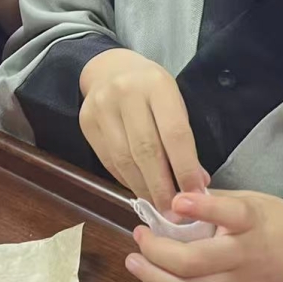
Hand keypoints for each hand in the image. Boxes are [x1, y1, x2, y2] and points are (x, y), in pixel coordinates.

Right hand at [78, 49, 209, 212]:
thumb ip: (183, 139)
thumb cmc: (150, 89)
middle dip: (163, 186)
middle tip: (175, 212)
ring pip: (124, 160)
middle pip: (147, 150)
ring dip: (144, 188)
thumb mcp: (174, 102)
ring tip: (159, 206)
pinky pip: (108, 161)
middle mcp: (126, 93)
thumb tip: (196, 183)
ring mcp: (102, 107)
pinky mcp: (86, 122)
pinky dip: (126, 180)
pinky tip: (139, 189)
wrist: (109, 69)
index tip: (196, 194)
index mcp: (157, 85)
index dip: (186, 168)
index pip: (175, 134)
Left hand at [126, 190, 282, 281]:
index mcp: (251, 222)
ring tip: (135, 262)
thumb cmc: (281, 223)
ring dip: (156, 280)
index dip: (202, 209)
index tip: (177, 202)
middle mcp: (244, 256)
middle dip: (158, 251)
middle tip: (140, 235)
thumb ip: (216, 201)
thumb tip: (176, 202)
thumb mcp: (255, 199)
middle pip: (196, 262)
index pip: (228, 214)